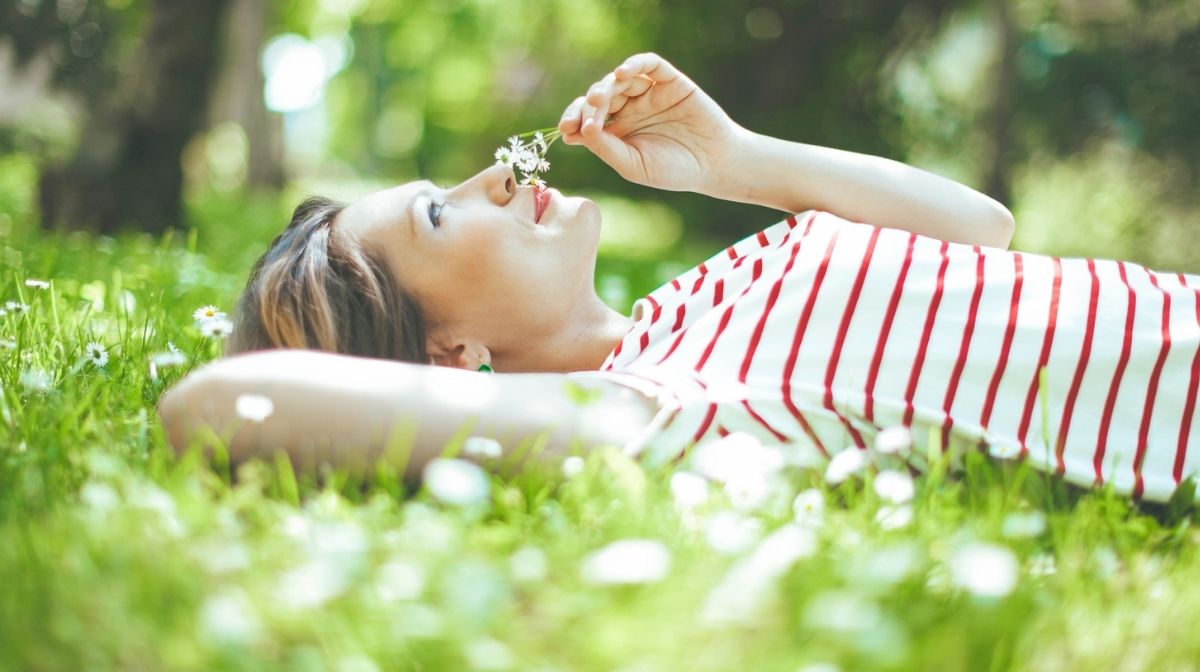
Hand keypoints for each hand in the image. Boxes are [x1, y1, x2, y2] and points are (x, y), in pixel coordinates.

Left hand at [557, 52, 743, 193]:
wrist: (715, 165)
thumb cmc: (673, 171)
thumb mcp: (633, 164)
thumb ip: (606, 147)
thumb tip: (578, 130)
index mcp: (617, 131)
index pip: (588, 118)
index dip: (574, 119)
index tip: (566, 129)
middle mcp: (630, 109)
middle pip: (600, 96)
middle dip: (588, 104)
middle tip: (587, 114)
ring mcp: (649, 93)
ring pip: (620, 80)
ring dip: (606, 85)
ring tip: (600, 98)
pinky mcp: (669, 81)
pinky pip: (649, 65)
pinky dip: (634, 64)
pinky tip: (623, 73)